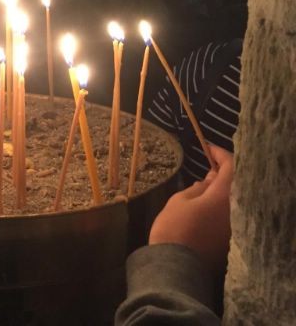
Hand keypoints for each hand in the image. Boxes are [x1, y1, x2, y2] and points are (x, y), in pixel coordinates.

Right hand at [149, 145, 233, 271]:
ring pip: (236, 199)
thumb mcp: (180, 200)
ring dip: (225, 188)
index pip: (231, 166)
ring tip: (209, 182)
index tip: (207, 147)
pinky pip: (232, 213)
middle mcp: (236, 210)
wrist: (175, 265)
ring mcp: (236, 226)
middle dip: (226, 171)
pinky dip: (224, 203)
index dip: (220, 154)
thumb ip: (198, 188)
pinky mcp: (231, 238)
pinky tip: (210, 203)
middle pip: (238, 183)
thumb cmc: (174, 227)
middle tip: (210, 165)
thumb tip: (210, 181)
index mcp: (225, 196)